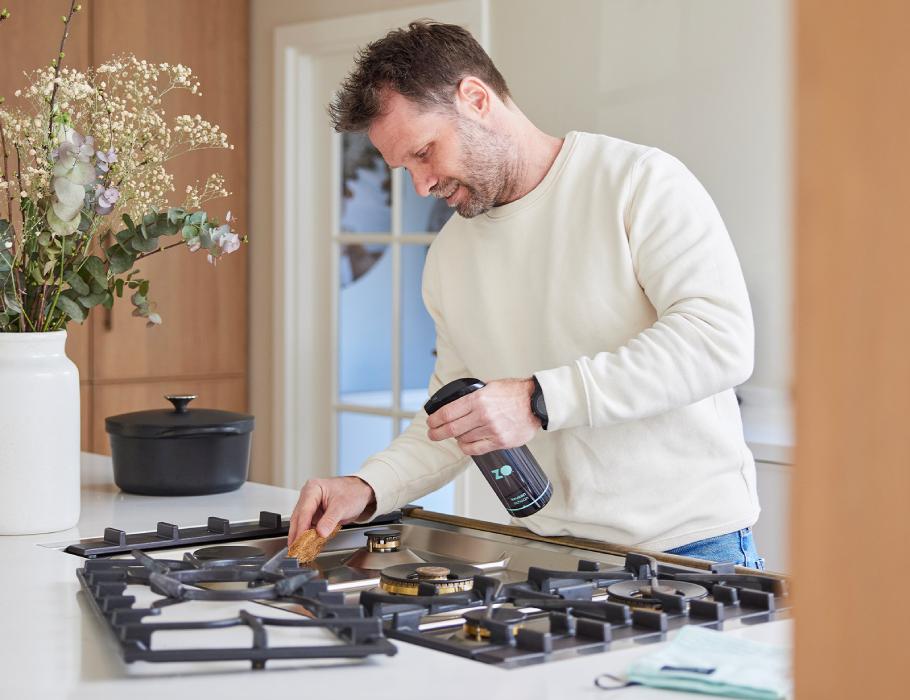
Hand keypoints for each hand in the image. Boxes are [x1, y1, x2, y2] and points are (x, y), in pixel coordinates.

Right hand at [288, 476, 375, 542]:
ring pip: (302, 523)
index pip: (304, 511)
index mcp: (313, 489)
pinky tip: (307, 545)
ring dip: (301, 537)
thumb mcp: (342, 506)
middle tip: (295, 550)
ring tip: (299, 550)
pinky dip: (308, 536)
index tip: (299, 541)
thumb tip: (321, 532)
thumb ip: (330, 520)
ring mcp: (311, 505)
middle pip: (299, 518)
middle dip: (296, 534)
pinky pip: (309, 526)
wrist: (361, 492)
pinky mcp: (315, 514)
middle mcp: (309, 496)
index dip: (301, 528)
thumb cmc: (352, 492)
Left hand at [426, 378, 540, 455]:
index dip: (435, 420)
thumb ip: (473, 393)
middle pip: (451, 428)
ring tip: (457, 435)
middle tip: (432, 434)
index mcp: (478, 399)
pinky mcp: (500, 441)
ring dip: (456, 438)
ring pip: (463, 439)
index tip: (431, 422)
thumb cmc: (515, 393)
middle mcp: (483, 415)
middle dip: (437, 432)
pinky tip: (465, 444)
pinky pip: (475, 449)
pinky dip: (467, 447)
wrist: (537, 402)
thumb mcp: (491, 385)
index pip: (448, 412)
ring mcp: (492, 430)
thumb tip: (456, 400)